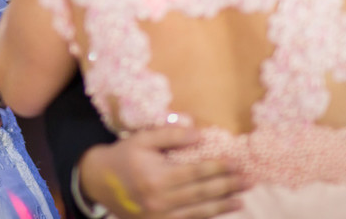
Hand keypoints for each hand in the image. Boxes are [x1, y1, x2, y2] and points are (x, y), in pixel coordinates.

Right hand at [78, 128, 245, 217]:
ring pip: (198, 212)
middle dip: (226, 187)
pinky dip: (205, 217)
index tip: (234, 162)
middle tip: (247, 181)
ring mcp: (160, 217)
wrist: (98, 182)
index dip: (217, 168)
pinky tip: (219, 212)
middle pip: (201, 193)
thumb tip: (199, 134)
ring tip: (241, 200)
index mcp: (156, 177)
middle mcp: (159, 200)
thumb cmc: (123, 156)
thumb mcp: (142, 139)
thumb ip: (170, 136)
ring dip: (222, 206)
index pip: (194, 173)